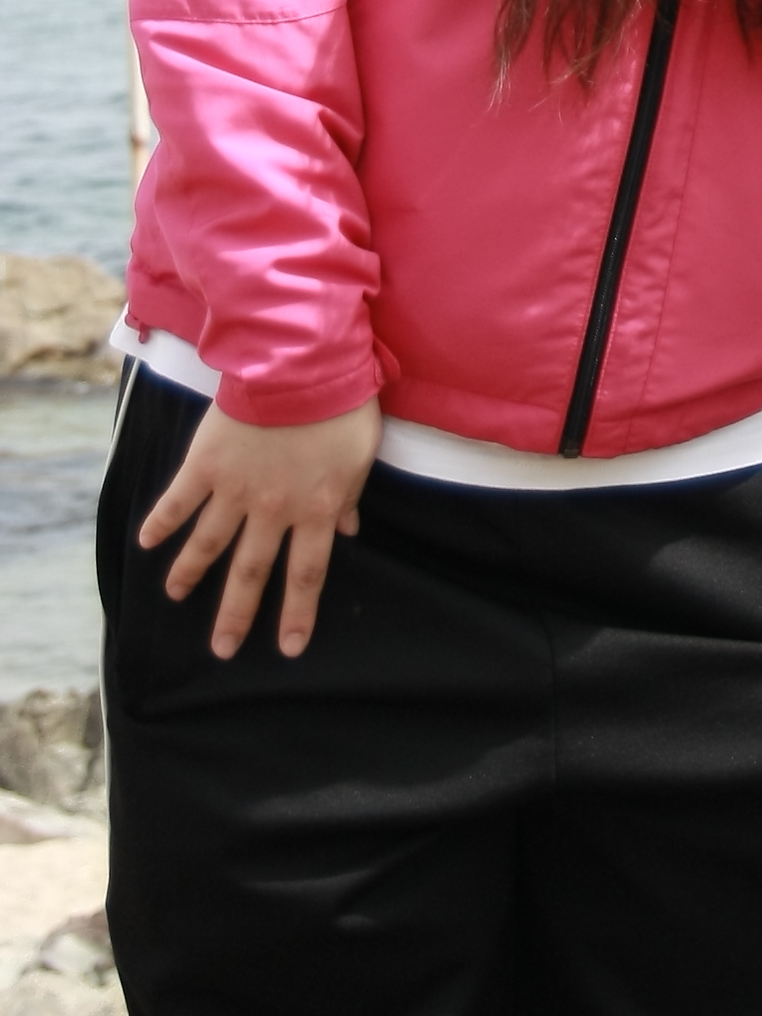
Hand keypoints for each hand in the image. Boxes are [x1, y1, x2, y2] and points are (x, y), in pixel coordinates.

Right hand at [139, 400, 382, 659]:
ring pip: (209, 542)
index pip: (306, 573)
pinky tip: (146, 542)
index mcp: (315, 509)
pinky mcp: (206, 463)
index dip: (297, 612)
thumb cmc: (342, 405)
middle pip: (251, 572)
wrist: (302, 365)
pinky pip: (179, 500)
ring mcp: (235, 489)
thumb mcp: (360, 455)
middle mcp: (272, 510)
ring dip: (190, 572)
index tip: (289, 647)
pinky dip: (161, 521)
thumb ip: (349, 496)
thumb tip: (348, 531)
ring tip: (175, 595)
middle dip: (235, 615)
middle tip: (221, 650)